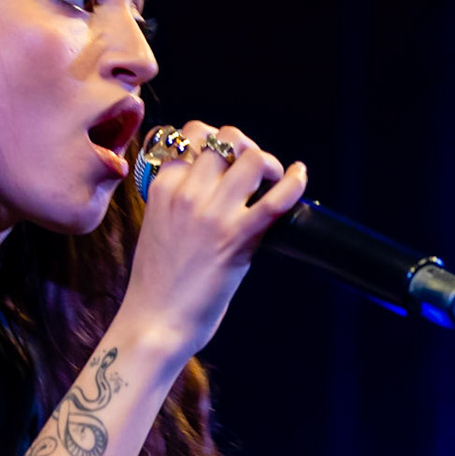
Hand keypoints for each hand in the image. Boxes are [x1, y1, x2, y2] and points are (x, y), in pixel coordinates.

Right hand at [115, 121, 307, 362]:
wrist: (155, 321)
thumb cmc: (156, 282)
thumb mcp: (157, 225)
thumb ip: (178, 199)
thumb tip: (212, 184)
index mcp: (162, 188)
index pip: (189, 134)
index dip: (213, 137)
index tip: (225, 156)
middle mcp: (186, 194)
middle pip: (224, 140)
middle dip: (244, 146)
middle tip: (253, 168)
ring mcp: (212, 214)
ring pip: (250, 157)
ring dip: (266, 162)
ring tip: (273, 178)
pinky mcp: (236, 239)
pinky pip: (275, 199)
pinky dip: (294, 182)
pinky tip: (299, 176)